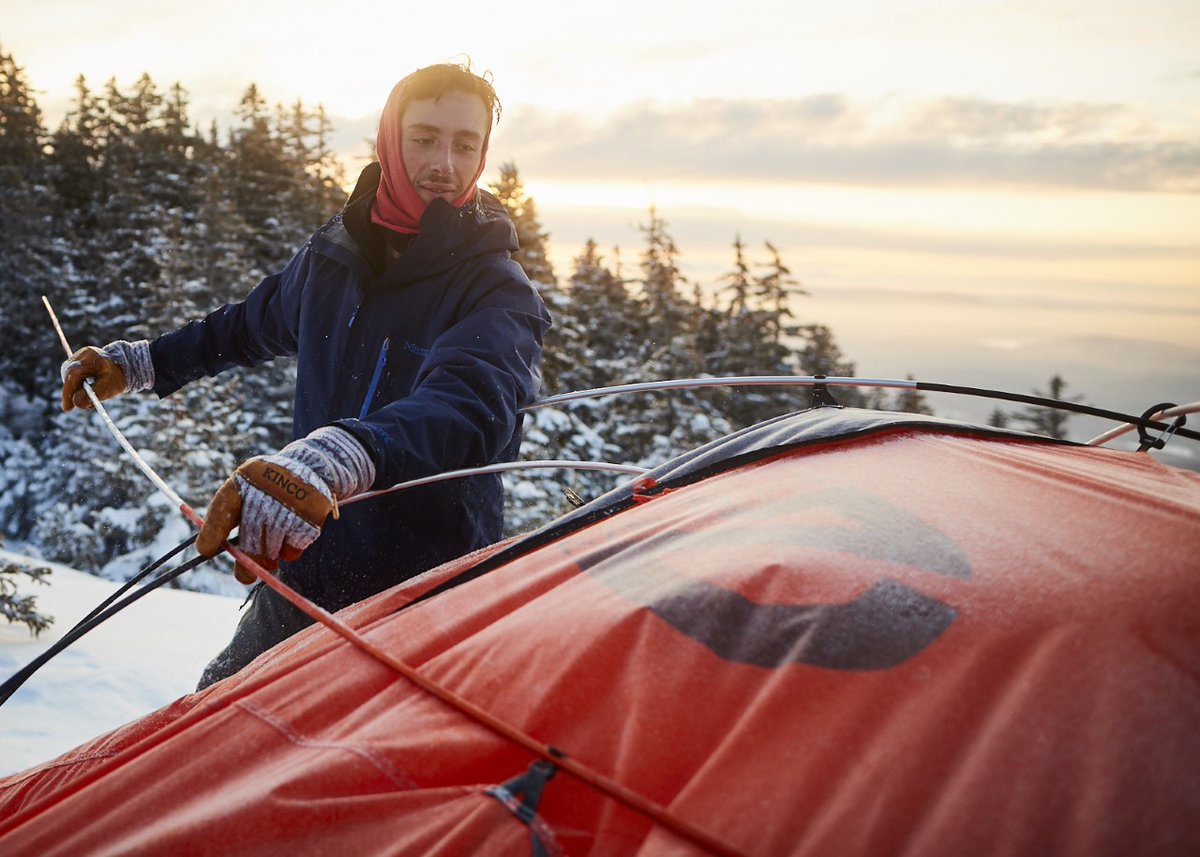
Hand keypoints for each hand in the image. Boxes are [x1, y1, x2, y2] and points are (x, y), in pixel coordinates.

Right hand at [61, 347, 126, 411]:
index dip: (67, 393)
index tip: (67, 409)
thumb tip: (76, 403)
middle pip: (69, 375)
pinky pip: (71, 374)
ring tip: (87, 396)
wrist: (123, 366)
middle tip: (72, 407)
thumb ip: (92, 395)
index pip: (73, 375)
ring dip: (74, 389)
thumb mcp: (107, 388)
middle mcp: (82, 355)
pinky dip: (76, 384)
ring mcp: (78, 356)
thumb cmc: (116, 378)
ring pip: (68, 376)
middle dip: (70, 393)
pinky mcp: (77, 360)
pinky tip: (85, 389)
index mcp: (92, 358)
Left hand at [194, 426, 373, 583]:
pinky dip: (289, 551)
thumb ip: (226, 515)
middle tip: (244, 577)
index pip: (224, 508)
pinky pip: (293, 548)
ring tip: (271, 552)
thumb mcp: (246, 489)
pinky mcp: (311, 515)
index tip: (205, 551)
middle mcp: (268, 490)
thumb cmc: (268, 487)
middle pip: (251, 538)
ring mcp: (291, 504)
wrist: (311, 467)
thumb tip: (206, 550)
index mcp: (246, 480)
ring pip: (273, 548)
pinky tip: (289, 538)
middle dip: (246, 560)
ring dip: (269, 555)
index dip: (213, 531)